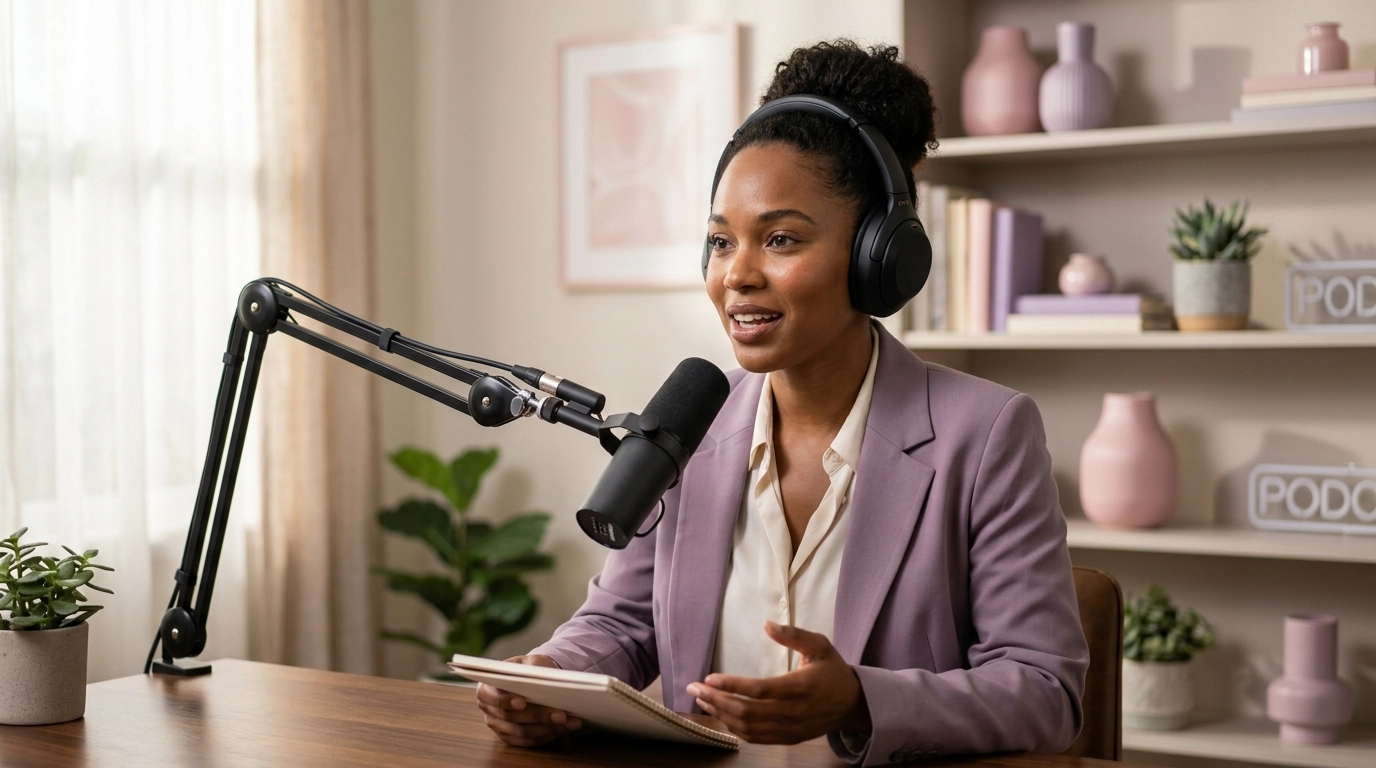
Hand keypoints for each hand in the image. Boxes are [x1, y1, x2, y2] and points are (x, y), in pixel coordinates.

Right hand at [475, 654, 582, 746]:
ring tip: (570, 722)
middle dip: (538, 716)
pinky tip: (564, 729)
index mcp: (486, 687)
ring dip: (548, 728)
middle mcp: (489, 709)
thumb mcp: (531, 661)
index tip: (523, 702)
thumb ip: (533, 665)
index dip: (505, 700)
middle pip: (511, 718)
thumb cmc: (529, 669)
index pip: (489, 695)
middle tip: (561, 714)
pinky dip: (548, 736)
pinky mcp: (511, 738)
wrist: (533, 681)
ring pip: (522, 733)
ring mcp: (499, 726)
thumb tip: (539, 674)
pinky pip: (529, 742)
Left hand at [687, 622, 870, 743]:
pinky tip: (721, 715)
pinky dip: (734, 728)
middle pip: (747, 711)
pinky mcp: (787, 738)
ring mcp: (789, 729)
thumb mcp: (820, 645)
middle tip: (694, 688)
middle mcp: (793, 712)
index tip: (709, 678)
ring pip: (748, 728)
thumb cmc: (833, 672)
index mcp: (800, 687)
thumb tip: (767, 625)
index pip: (759, 689)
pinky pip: (756, 738)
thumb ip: (794, 635)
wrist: (853, 705)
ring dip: (721, 714)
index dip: (731, 685)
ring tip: (702, 699)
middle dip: (716, 700)